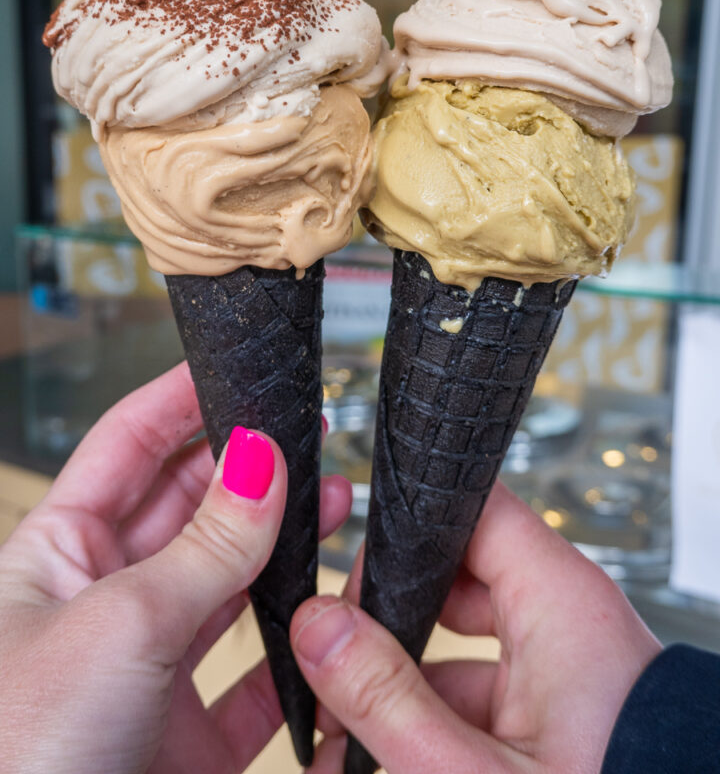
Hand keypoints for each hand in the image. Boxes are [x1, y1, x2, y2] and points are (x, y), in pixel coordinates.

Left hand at [0, 362, 350, 773]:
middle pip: (187, 507)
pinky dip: (298, 646)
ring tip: (337, 500)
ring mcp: (148, 668)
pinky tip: (334, 611)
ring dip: (283, 544)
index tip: (238, 365)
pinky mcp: (188, 733)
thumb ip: (205, 547)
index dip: (181, 400)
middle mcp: (101, 603)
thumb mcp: (119, 626)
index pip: (126, 448)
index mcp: (55, 557)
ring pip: (228, 583)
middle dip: (248, 467)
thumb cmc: (18, 754)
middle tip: (310, 432)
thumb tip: (262, 459)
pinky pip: (254, 673)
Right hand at [290, 482, 660, 773]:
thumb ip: (391, 702)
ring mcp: (558, 666)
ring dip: (395, 686)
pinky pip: (476, 691)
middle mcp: (562, 619)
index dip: (402, 531)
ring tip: (333, 736)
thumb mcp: (478, 773)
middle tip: (325, 670)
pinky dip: (428, 718)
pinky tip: (374, 758)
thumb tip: (317, 629)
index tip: (342, 577)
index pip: (470, 511)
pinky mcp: (553, 710)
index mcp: (560, 601)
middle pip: (446, 581)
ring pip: (453, 644)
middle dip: (379, 627)